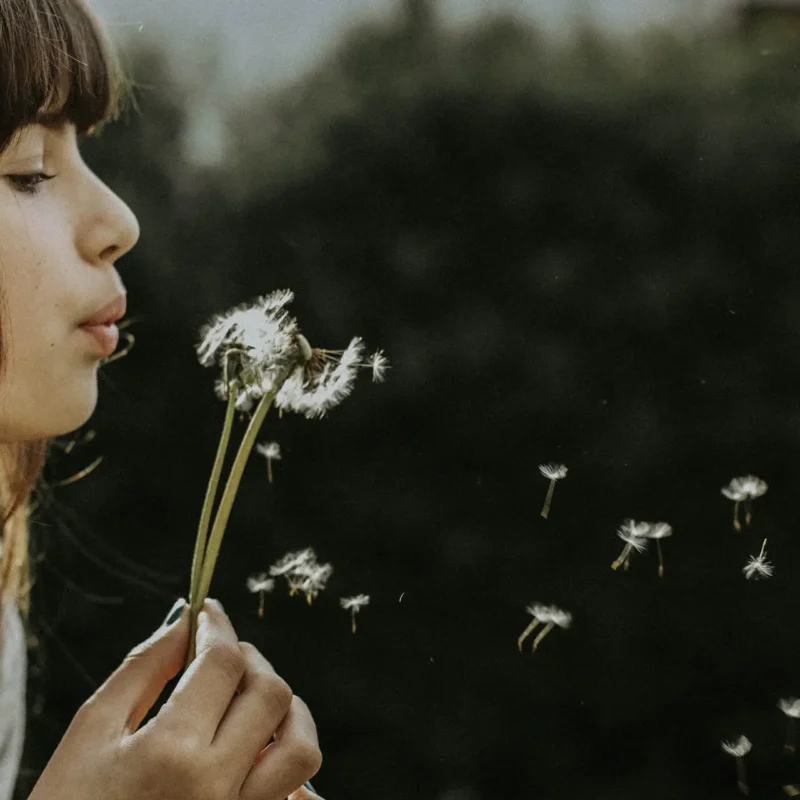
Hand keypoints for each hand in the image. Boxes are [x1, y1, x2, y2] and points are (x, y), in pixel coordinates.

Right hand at [28, 598, 321, 799]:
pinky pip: (295, 798)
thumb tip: (185, 621)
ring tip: (249, 702)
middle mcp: (216, 785)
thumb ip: (143, 667)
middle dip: (251, 662)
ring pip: (300, 748)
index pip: (223, 663)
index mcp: (171, 751)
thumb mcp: (91, 732)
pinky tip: (259, 751)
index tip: (208, 614)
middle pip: (271, 695)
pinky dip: (290, 768)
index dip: (218, 627)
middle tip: (223, 656)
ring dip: (285, 712)